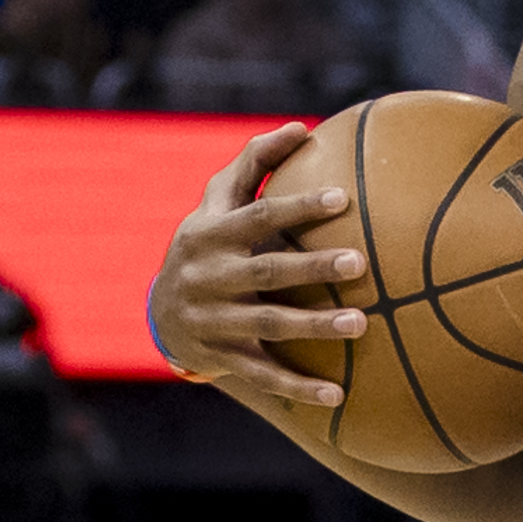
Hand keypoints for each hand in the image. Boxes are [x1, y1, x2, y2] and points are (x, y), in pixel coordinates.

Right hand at [151, 123, 370, 407]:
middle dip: (313, 268)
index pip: (258, 215)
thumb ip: (252, 164)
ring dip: (314, 327)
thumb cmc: (207, 244)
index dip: (298, 206)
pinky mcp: (224, 358)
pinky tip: (339, 394)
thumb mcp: (216, 203)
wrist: (161, 314)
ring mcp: (215, 321)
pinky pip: (264, 374)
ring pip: (268, 325)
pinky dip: (299, 387)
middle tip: (360, 262)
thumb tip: (300, 126)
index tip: (342, 197)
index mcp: (212, 235)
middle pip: (268, 271)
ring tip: (361, 324)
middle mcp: (211, 278)